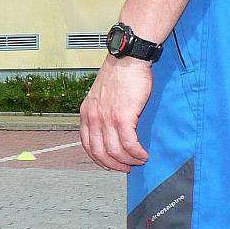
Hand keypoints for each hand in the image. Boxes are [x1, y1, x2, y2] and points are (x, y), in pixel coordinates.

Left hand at [80, 55, 151, 171]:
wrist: (127, 60)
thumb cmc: (118, 75)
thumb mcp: (100, 96)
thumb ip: (100, 113)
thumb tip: (108, 131)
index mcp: (86, 113)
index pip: (87, 145)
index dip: (99, 159)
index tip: (110, 164)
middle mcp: (93, 118)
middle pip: (99, 153)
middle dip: (114, 165)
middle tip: (126, 168)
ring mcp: (107, 118)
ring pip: (115, 151)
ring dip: (128, 161)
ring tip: (138, 161)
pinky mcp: (123, 116)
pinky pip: (129, 144)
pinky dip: (136, 153)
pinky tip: (143, 154)